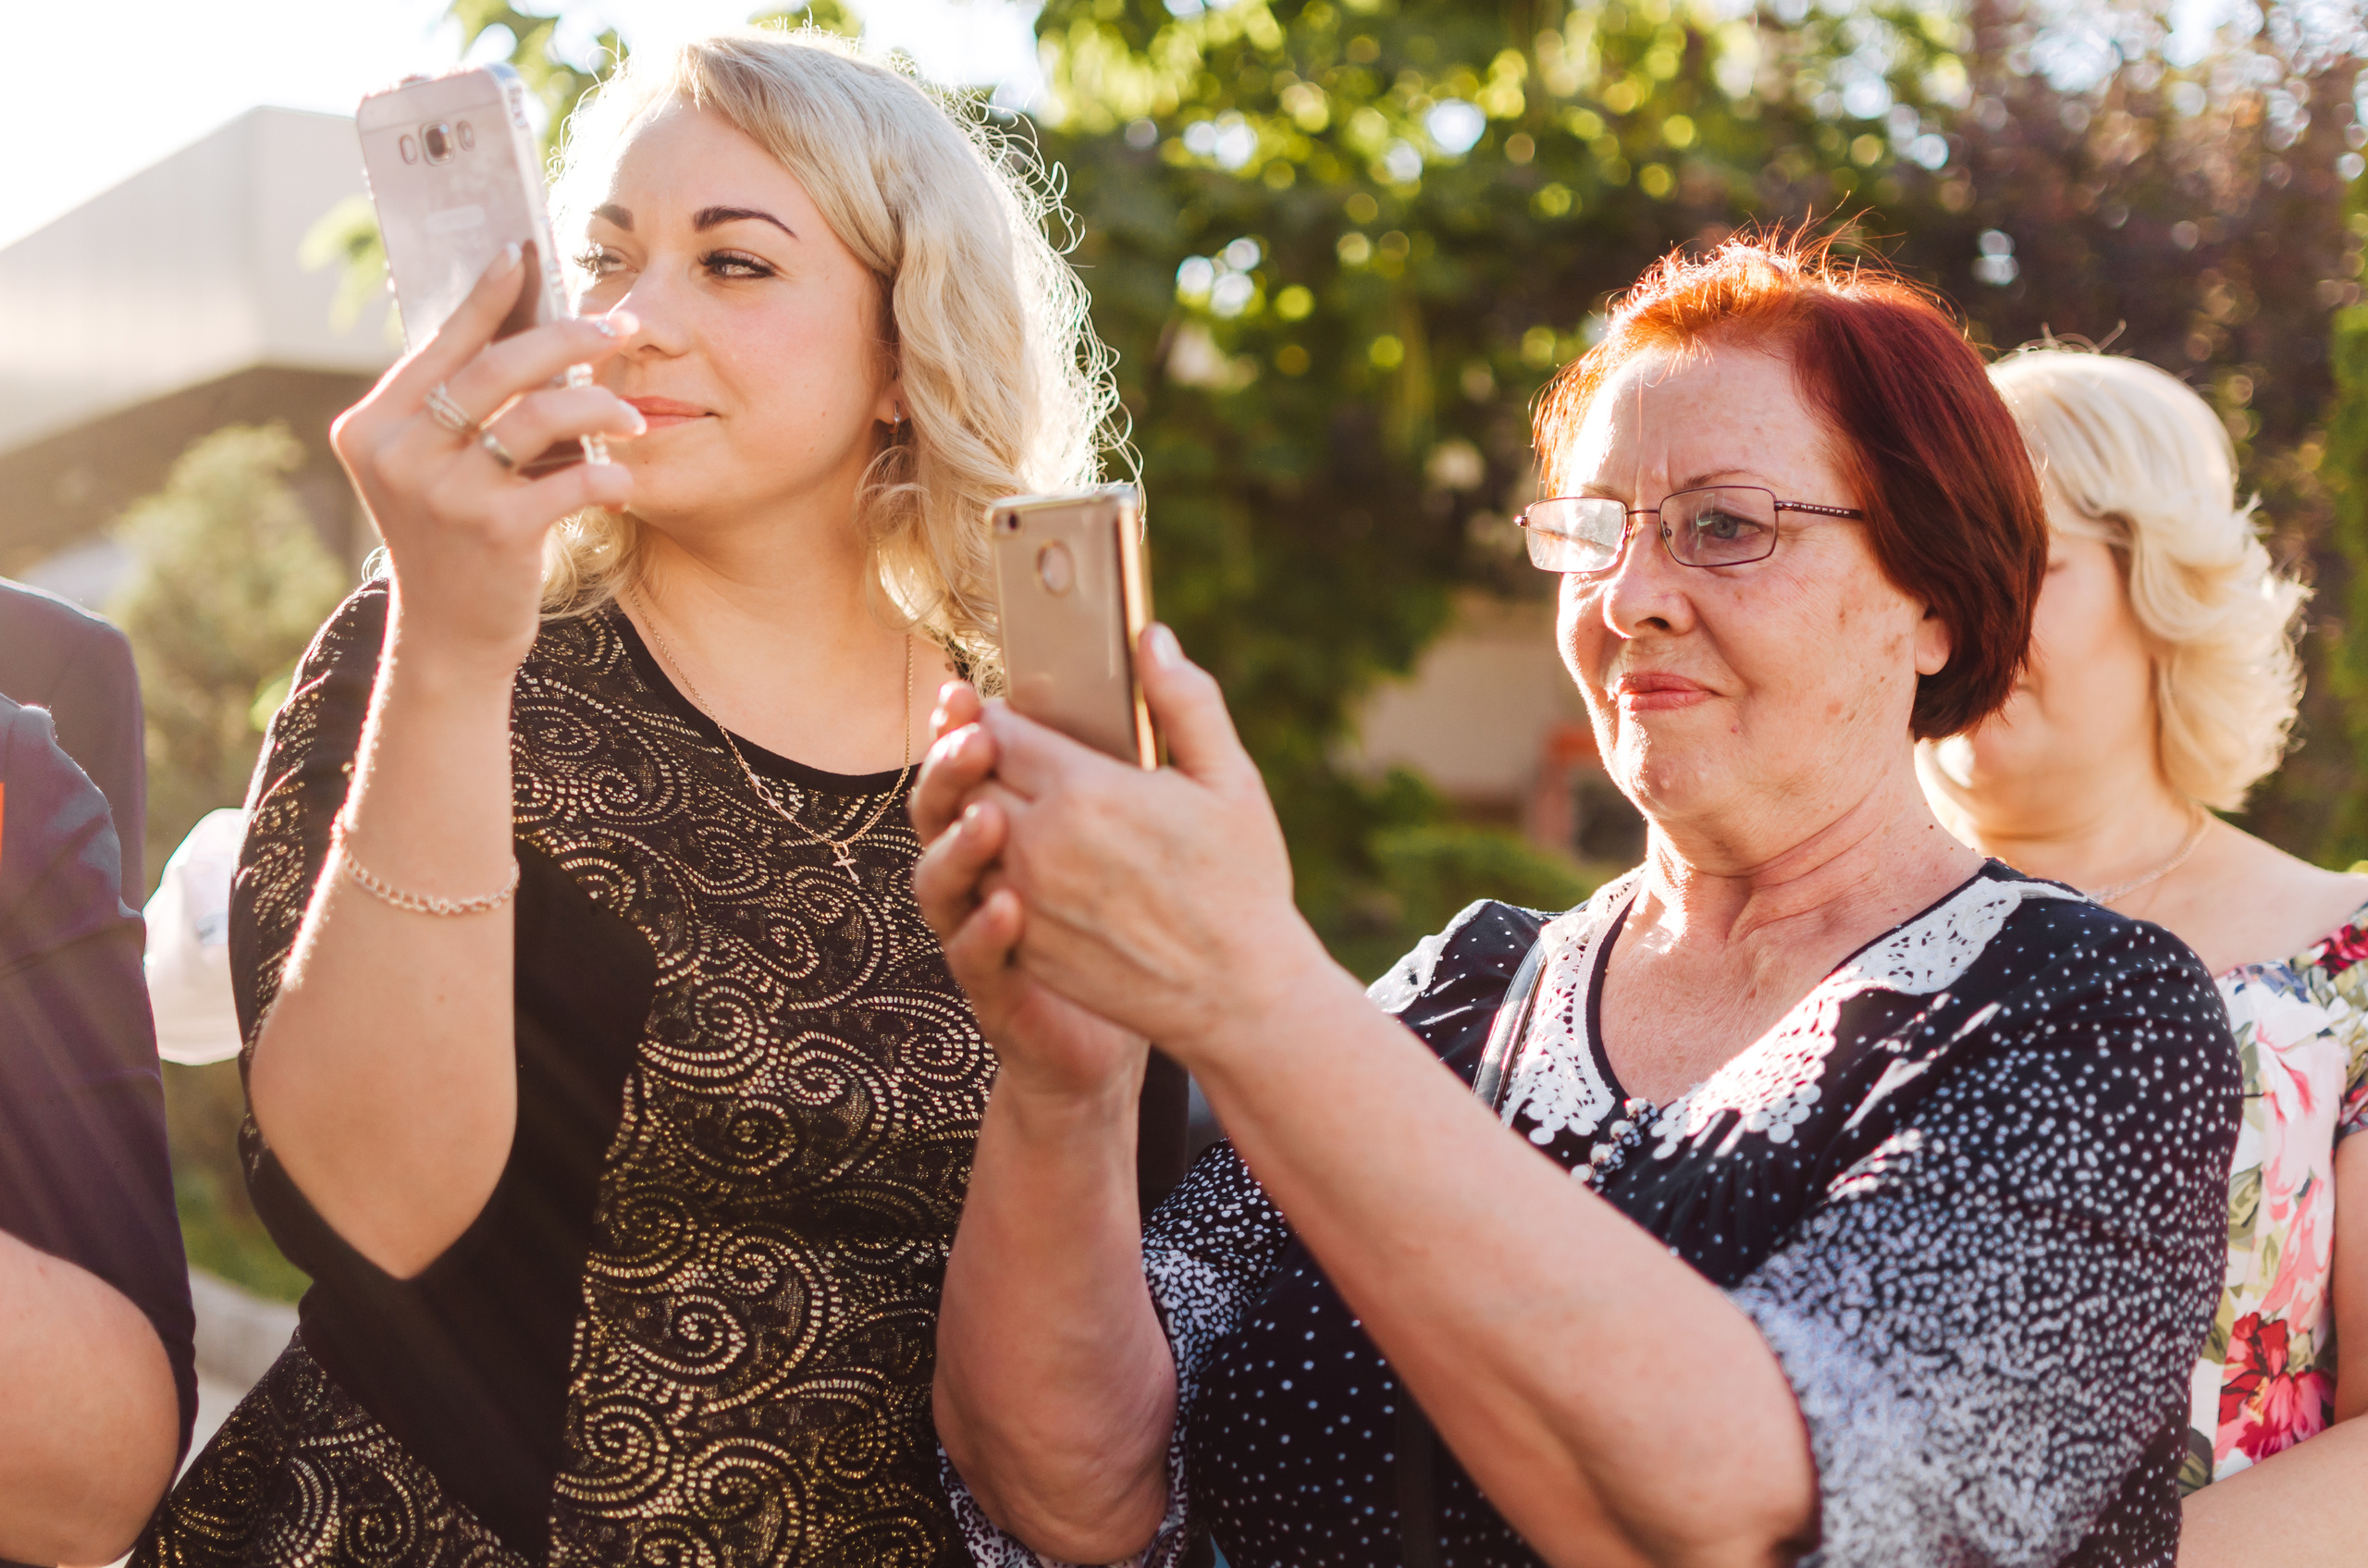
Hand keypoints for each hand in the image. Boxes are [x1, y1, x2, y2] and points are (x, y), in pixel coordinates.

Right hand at [330, 246, 646, 678]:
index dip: (490, 294)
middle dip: (568, 337)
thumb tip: (528, 323)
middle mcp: (396, 453)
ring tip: (634, 415)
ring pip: (539, 415)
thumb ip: (461, 408)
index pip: (442, 341)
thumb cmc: (456, 540)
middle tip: (620, 327)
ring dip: (600, 405)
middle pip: (497, 367)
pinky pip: (568, 480)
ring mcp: (440, 493)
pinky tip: (623, 477)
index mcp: (373, 424)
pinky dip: (605, 473)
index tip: (527, 252)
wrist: (450, 638)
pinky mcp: (492, 532)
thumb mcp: (438, 469)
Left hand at [920, 628, 1323, 1063]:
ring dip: (975, 819)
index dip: (992, 716)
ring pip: (962, 837)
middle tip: (993, 754)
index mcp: (1085, 789)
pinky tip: (1023, 866)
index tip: (1002, 715)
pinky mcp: (1022, 947)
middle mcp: (1040, 842)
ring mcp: (1024, 900)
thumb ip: (1186, 701)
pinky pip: (977, 894)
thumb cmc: (1242, 884)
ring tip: (1009, 809)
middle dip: (975, 761)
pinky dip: (988, 873)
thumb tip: (1152, 637)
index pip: (997, 730)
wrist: (1238, 996)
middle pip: (968, 779)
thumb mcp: (1230, 781)